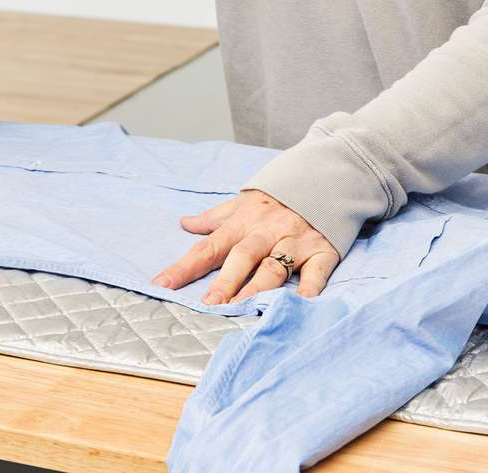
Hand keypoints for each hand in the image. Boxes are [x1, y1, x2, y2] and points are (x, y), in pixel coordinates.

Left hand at [151, 190, 340, 303]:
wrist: (325, 178)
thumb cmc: (277, 198)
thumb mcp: (243, 202)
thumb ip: (214, 217)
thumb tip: (184, 223)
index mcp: (242, 222)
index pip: (208, 247)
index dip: (184, 266)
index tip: (162, 285)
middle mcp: (266, 232)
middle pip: (242, 257)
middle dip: (226, 281)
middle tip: (209, 304)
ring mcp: (295, 242)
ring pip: (274, 267)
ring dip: (258, 288)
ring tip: (242, 309)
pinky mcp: (322, 250)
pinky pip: (316, 271)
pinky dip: (309, 287)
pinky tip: (301, 303)